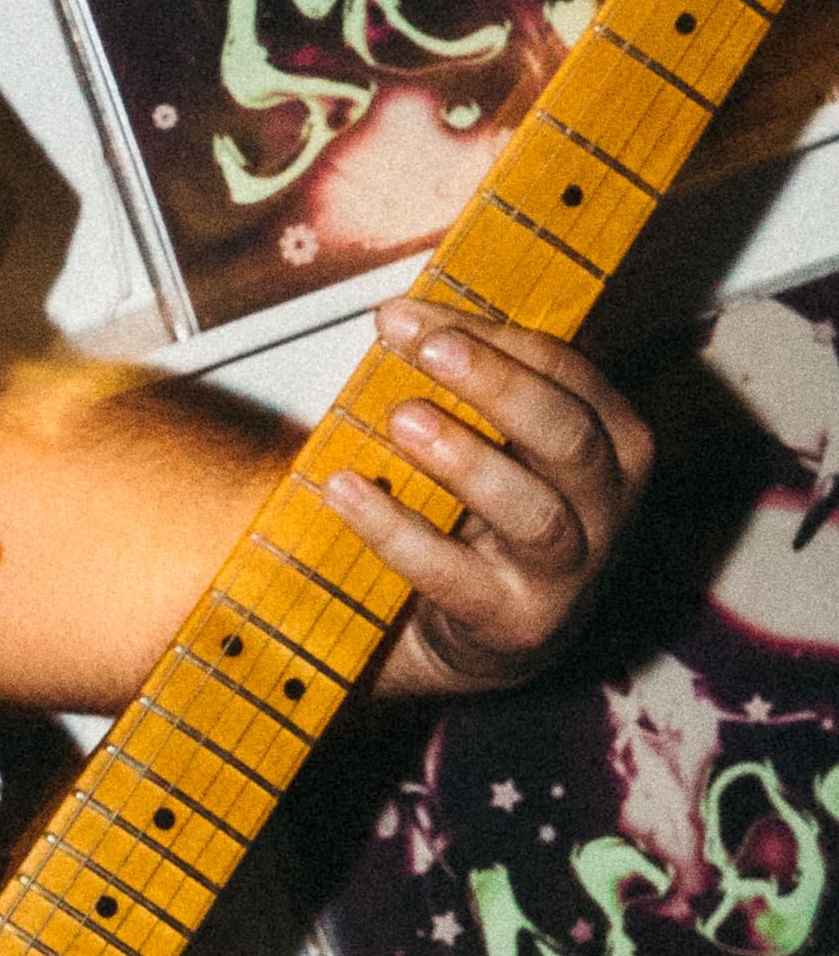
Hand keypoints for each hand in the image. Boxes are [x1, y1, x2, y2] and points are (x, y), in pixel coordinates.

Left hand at [337, 308, 648, 702]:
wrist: (463, 640)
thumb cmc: (475, 520)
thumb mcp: (492, 447)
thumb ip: (468, 389)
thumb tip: (399, 317)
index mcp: (610, 444)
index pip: (567, 374)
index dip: (493, 337)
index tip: (409, 315)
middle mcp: (606, 508)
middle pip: (569, 436)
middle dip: (498, 386)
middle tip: (427, 350)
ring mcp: (568, 573)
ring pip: (533, 510)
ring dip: (465, 459)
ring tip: (400, 419)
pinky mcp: (517, 624)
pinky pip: (457, 576)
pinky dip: (397, 532)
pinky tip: (345, 491)